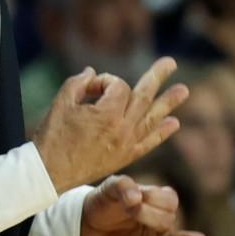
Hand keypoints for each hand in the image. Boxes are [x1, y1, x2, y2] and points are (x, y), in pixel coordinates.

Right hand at [33, 57, 187, 192]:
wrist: (50, 173)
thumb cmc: (53, 136)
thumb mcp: (61, 102)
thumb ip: (79, 82)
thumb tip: (92, 73)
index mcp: (107, 114)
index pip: (118, 86)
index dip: (104, 81)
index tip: (88, 88)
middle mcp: (122, 130)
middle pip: (144, 97)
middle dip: (157, 77)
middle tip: (171, 62)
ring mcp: (126, 145)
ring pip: (152, 119)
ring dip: (168, 103)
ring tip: (184, 90)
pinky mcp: (125, 158)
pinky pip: (149, 143)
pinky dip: (161, 133)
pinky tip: (174, 123)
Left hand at [80, 175, 213, 235]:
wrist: (86, 227)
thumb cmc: (102, 203)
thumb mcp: (109, 188)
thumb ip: (123, 186)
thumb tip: (137, 197)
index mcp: (155, 200)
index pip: (168, 198)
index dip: (152, 198)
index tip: (130, 198)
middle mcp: (160, 220)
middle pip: (169, 217)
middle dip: (150, 215)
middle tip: (130, 212)